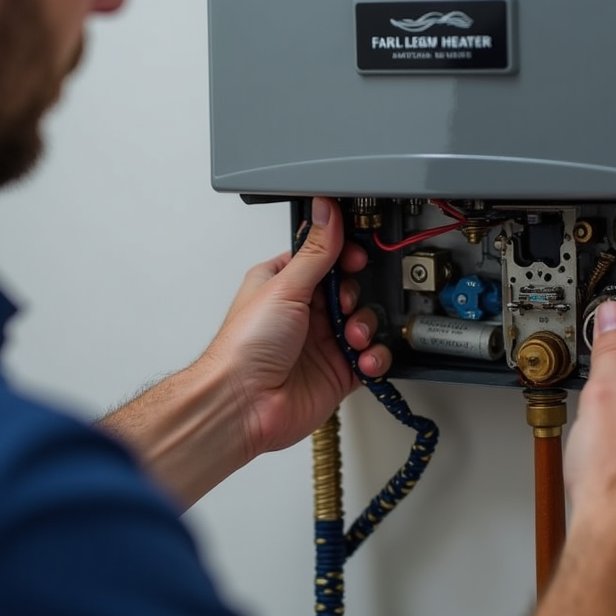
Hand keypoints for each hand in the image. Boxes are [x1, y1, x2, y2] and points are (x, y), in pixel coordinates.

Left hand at [200, 197, 390, 459]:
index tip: (357, 258)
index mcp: (284, 284)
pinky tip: (362, 359)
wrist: (243, 405)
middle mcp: (304, 312)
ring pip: (364, 322)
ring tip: (352, 337)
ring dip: (366, 327)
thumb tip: (327, 211)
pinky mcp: (337, 372)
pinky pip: (370, 358)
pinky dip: (373, 357)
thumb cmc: (244, 348)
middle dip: (356, 295)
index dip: (346, 257)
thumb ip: (316, 250)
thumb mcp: (284, 287)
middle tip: (345, 305)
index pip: (325, 258)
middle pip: (350, 289)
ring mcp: (322, 343)